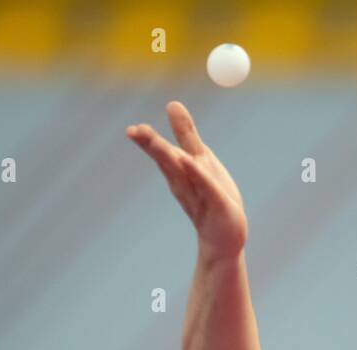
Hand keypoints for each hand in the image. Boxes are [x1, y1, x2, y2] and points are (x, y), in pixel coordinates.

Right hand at [126, 100, 247, 259]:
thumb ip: (186, 135)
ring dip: (171, 159)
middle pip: (167, 161)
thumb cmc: (212, 198)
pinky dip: (197, 174)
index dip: (147, 141)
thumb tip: (171, 103)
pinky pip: (206, 187)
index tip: (131, 129)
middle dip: (152, 146)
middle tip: (134, 131)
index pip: (162, 152)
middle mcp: (185, 183)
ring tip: (161, 146)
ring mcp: (199, 195)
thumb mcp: (200, 160)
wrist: (224, 238)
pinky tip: (189, 163)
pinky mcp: (217, 205)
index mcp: (180, 171)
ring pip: (183, 174)